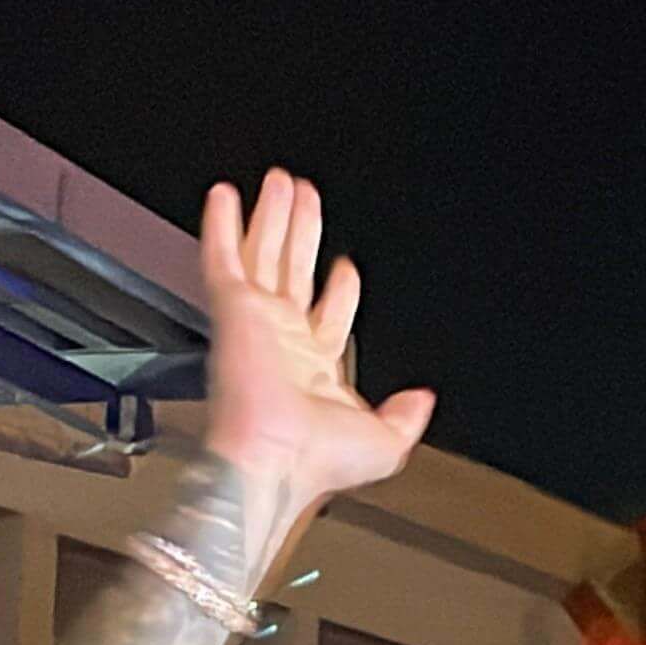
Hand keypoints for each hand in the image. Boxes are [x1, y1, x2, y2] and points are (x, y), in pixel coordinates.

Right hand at [196, 170, 433, 504]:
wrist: (275, 462)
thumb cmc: (317, 461)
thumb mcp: (386, 445)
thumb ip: (406, 418)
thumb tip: (422, 400)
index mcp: (314, 370)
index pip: (327, 316)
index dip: (339, 290)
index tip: (344, 267)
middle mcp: (282, 343)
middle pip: (293, 272)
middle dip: (301, 234)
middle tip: (304, 199)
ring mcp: (255, 323)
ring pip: (264, 256)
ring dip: (273, 217)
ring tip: (280, 182)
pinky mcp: (232, 310)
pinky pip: (223, 257)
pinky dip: (223, 226)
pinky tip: (227, 197)